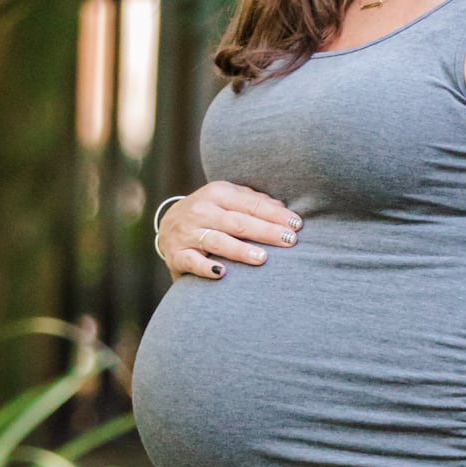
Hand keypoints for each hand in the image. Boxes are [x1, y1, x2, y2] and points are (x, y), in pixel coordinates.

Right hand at [157, 182, 300, 280]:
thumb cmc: (210, 212)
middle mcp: (201, 210)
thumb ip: (253, 201)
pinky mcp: (178, 254)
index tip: (297, 225)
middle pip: (239, 222)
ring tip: (263, 258)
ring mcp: (188, 232)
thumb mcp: (228, 199)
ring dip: (240, 250)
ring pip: (218, 241)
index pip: (251, 204)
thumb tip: (283, 209)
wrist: (168, 225)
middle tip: (290, 241)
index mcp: (217, 193)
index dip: (275, 214)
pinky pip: (193, 262)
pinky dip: (206, 268)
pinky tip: (222, 273)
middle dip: (266, 231)